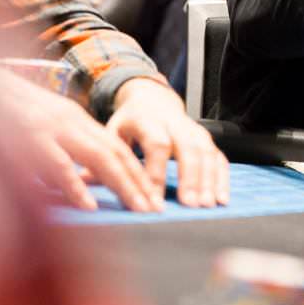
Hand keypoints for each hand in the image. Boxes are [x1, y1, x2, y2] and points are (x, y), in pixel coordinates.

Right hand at [0, 68, 161, 211]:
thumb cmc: (1, 109)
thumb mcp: (40, 124)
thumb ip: (60, 148)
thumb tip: (78, 182)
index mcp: (73, 118)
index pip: (115, 147)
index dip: (136, 171)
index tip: (151, 195)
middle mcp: (68, 121)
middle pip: (114, 152)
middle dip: (138, 182)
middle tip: (154, 208)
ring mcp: (50, 128)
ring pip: (97, 157)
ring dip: (121, 184)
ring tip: (137, 207)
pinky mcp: (27, 139)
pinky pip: (57, 165)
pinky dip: (75, 185)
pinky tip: (89, 205)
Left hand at [108, 78, 229, 207]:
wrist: (154, 98)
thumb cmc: (131, 122)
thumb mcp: (113, 132)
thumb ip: (103, 156)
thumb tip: (81, 181)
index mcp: (148, 120)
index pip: (157, 145)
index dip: (157, 173)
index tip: (153, 202)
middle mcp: (175, 123)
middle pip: (188, 148)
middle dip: (190, 178)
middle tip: (189, 205)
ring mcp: (193, 130)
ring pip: (206, 153)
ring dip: (209, 180)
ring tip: (207, 205)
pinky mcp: (206, 139)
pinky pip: (218, 157)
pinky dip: (222, 178)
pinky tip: (222, 198)